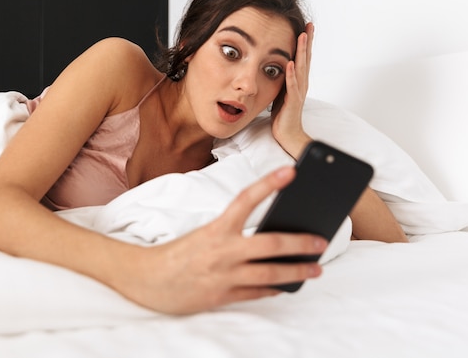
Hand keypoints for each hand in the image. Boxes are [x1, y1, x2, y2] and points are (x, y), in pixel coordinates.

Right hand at [111, 166, 327, 313]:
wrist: (145, 279)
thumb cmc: (176, 253)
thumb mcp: (203, 234)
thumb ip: (232, 234)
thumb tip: (269, 236)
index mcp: (216, 229)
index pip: (246, 199)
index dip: (270, 184)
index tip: (292, 171)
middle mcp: (222, 251)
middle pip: (270, 244)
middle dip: (300, 243)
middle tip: (322, 240)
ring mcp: (224, 276)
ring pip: (270, 274)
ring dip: (297, 271)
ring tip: (316, 269)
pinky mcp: (222, 296)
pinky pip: (257, 294)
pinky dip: (275, 289)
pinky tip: (289, 285)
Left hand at [271, 22, 314, 158]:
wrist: (287, 134)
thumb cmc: (283, 114)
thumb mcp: (280, 90)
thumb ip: (280, 77)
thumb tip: (273, 64)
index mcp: (298, 80)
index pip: (302, 57)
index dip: (304, 42)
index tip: (305, 26)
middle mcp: (302, 83)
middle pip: (306, 58)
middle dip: (307, 41)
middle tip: (309, 24)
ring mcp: (299, 91)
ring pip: (302, 68)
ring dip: (302, 52)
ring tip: (303, 36)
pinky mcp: (293, 101)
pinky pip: (292, 85)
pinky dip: (292, 74)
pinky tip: (290, 63)